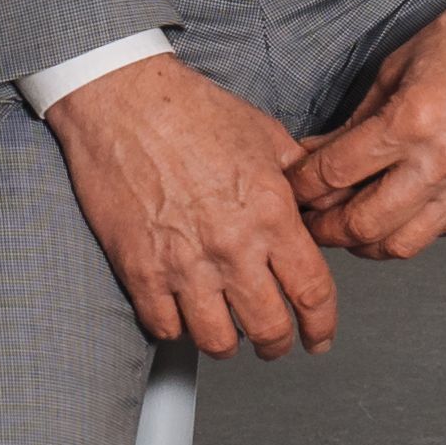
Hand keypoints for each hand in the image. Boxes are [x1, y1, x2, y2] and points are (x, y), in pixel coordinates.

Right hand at [49, 59, 341, 354]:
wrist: (123, 101)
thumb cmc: (190, 111)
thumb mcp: (267, 136)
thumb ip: (300, 180)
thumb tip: (321, 208)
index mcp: (270, 214)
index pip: (312, 292)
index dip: (322, 325)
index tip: (320, 335)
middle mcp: (231, 246)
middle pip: (269, 328)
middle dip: (279, 344)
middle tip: (277, 342)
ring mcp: (183, 264)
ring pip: (217, 341)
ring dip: (229, 344)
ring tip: (230, 334)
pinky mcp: (140, 270)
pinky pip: (165, 329)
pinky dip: (178, 331)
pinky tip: (184, 316)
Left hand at [288, 0, 445, 260]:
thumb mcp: (398, 66)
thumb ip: (357, 120)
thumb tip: (319, 153)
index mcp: (412, 120)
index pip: (336, 174)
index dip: (303, 185)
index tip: (293, 186)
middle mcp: (441, 161)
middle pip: (363, 224)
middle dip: (325, 228)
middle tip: (310, 220)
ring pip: (401, 244)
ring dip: (366, 243)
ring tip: (350, 228)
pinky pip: (439, 232)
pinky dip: (409, 230)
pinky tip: (396, 215)